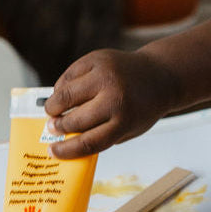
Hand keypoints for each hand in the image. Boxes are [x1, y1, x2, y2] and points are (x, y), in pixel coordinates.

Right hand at [43, 48, 179, 158]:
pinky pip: (69, 75)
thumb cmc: (141, 107)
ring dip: (54, 105)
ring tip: (53, 111)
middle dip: (58, 126)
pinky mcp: (96, 59)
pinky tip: (63, 93)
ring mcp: (104, 76)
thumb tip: (66, 140)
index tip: (53, 152)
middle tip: (52, 128)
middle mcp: (114, 98)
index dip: (67, 150)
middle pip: (75, 119)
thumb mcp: (129, 128)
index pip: (89, 142)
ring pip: (65, 94)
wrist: (158, 76)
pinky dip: (62, 86)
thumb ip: (102, 135)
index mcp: (125, 121)